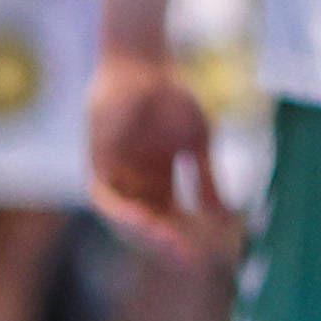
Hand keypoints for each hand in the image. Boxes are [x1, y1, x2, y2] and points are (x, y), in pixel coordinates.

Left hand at [86, 51, 240, 262]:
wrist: (145, 62)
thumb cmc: (172, 94)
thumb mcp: (197, 143)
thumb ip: (206, 180)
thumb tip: (224, 218)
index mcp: (157, 180)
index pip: (170, 220)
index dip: (187, 238)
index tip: (208, 255)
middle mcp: (133, 183)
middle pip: (148, 225)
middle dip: (168, 244)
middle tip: (190, 258)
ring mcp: (114, 174)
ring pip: (124, 219)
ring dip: (145, 235)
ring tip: (171, 242)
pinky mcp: (96, 162)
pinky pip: (104, 198)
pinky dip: (122, 213)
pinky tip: (144, 220)